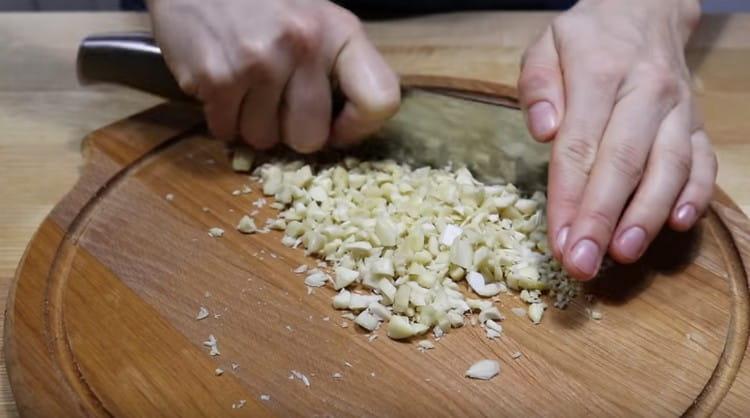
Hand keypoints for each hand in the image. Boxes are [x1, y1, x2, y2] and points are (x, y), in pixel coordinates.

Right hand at [146, 0, 399, 151]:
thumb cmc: (264, 4)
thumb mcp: (316, 18)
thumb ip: (337, 66)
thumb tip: (343, 126)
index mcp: (339, 30)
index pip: (380, 100)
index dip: (358, 127)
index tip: (337, 126)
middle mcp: (304, 44)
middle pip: (310, 138)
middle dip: (291, 132)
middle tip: (278, 104)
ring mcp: (259, 62)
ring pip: (264, 140)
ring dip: (253, 124)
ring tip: (246, 87)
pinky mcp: (217, 77)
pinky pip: (227, 131)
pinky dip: (223, 118)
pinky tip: (223, 85)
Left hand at [517, 0, 716, 279]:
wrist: (644, 10)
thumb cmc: (586, 39)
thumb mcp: (545, 46)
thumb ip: (538, 86)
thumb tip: (544, 131)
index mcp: (599, 74)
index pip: (580, 145)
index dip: (568, 198)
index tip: (558, 240)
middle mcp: (645, 93)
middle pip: (623, 163)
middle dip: (602, 219)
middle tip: (583, 263)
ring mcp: (678, 109)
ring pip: (668, 167)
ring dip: (646, 215)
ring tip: (624, 254)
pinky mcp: (697, 122)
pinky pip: (703, 161)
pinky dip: (694, 194)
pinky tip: (677, 225)